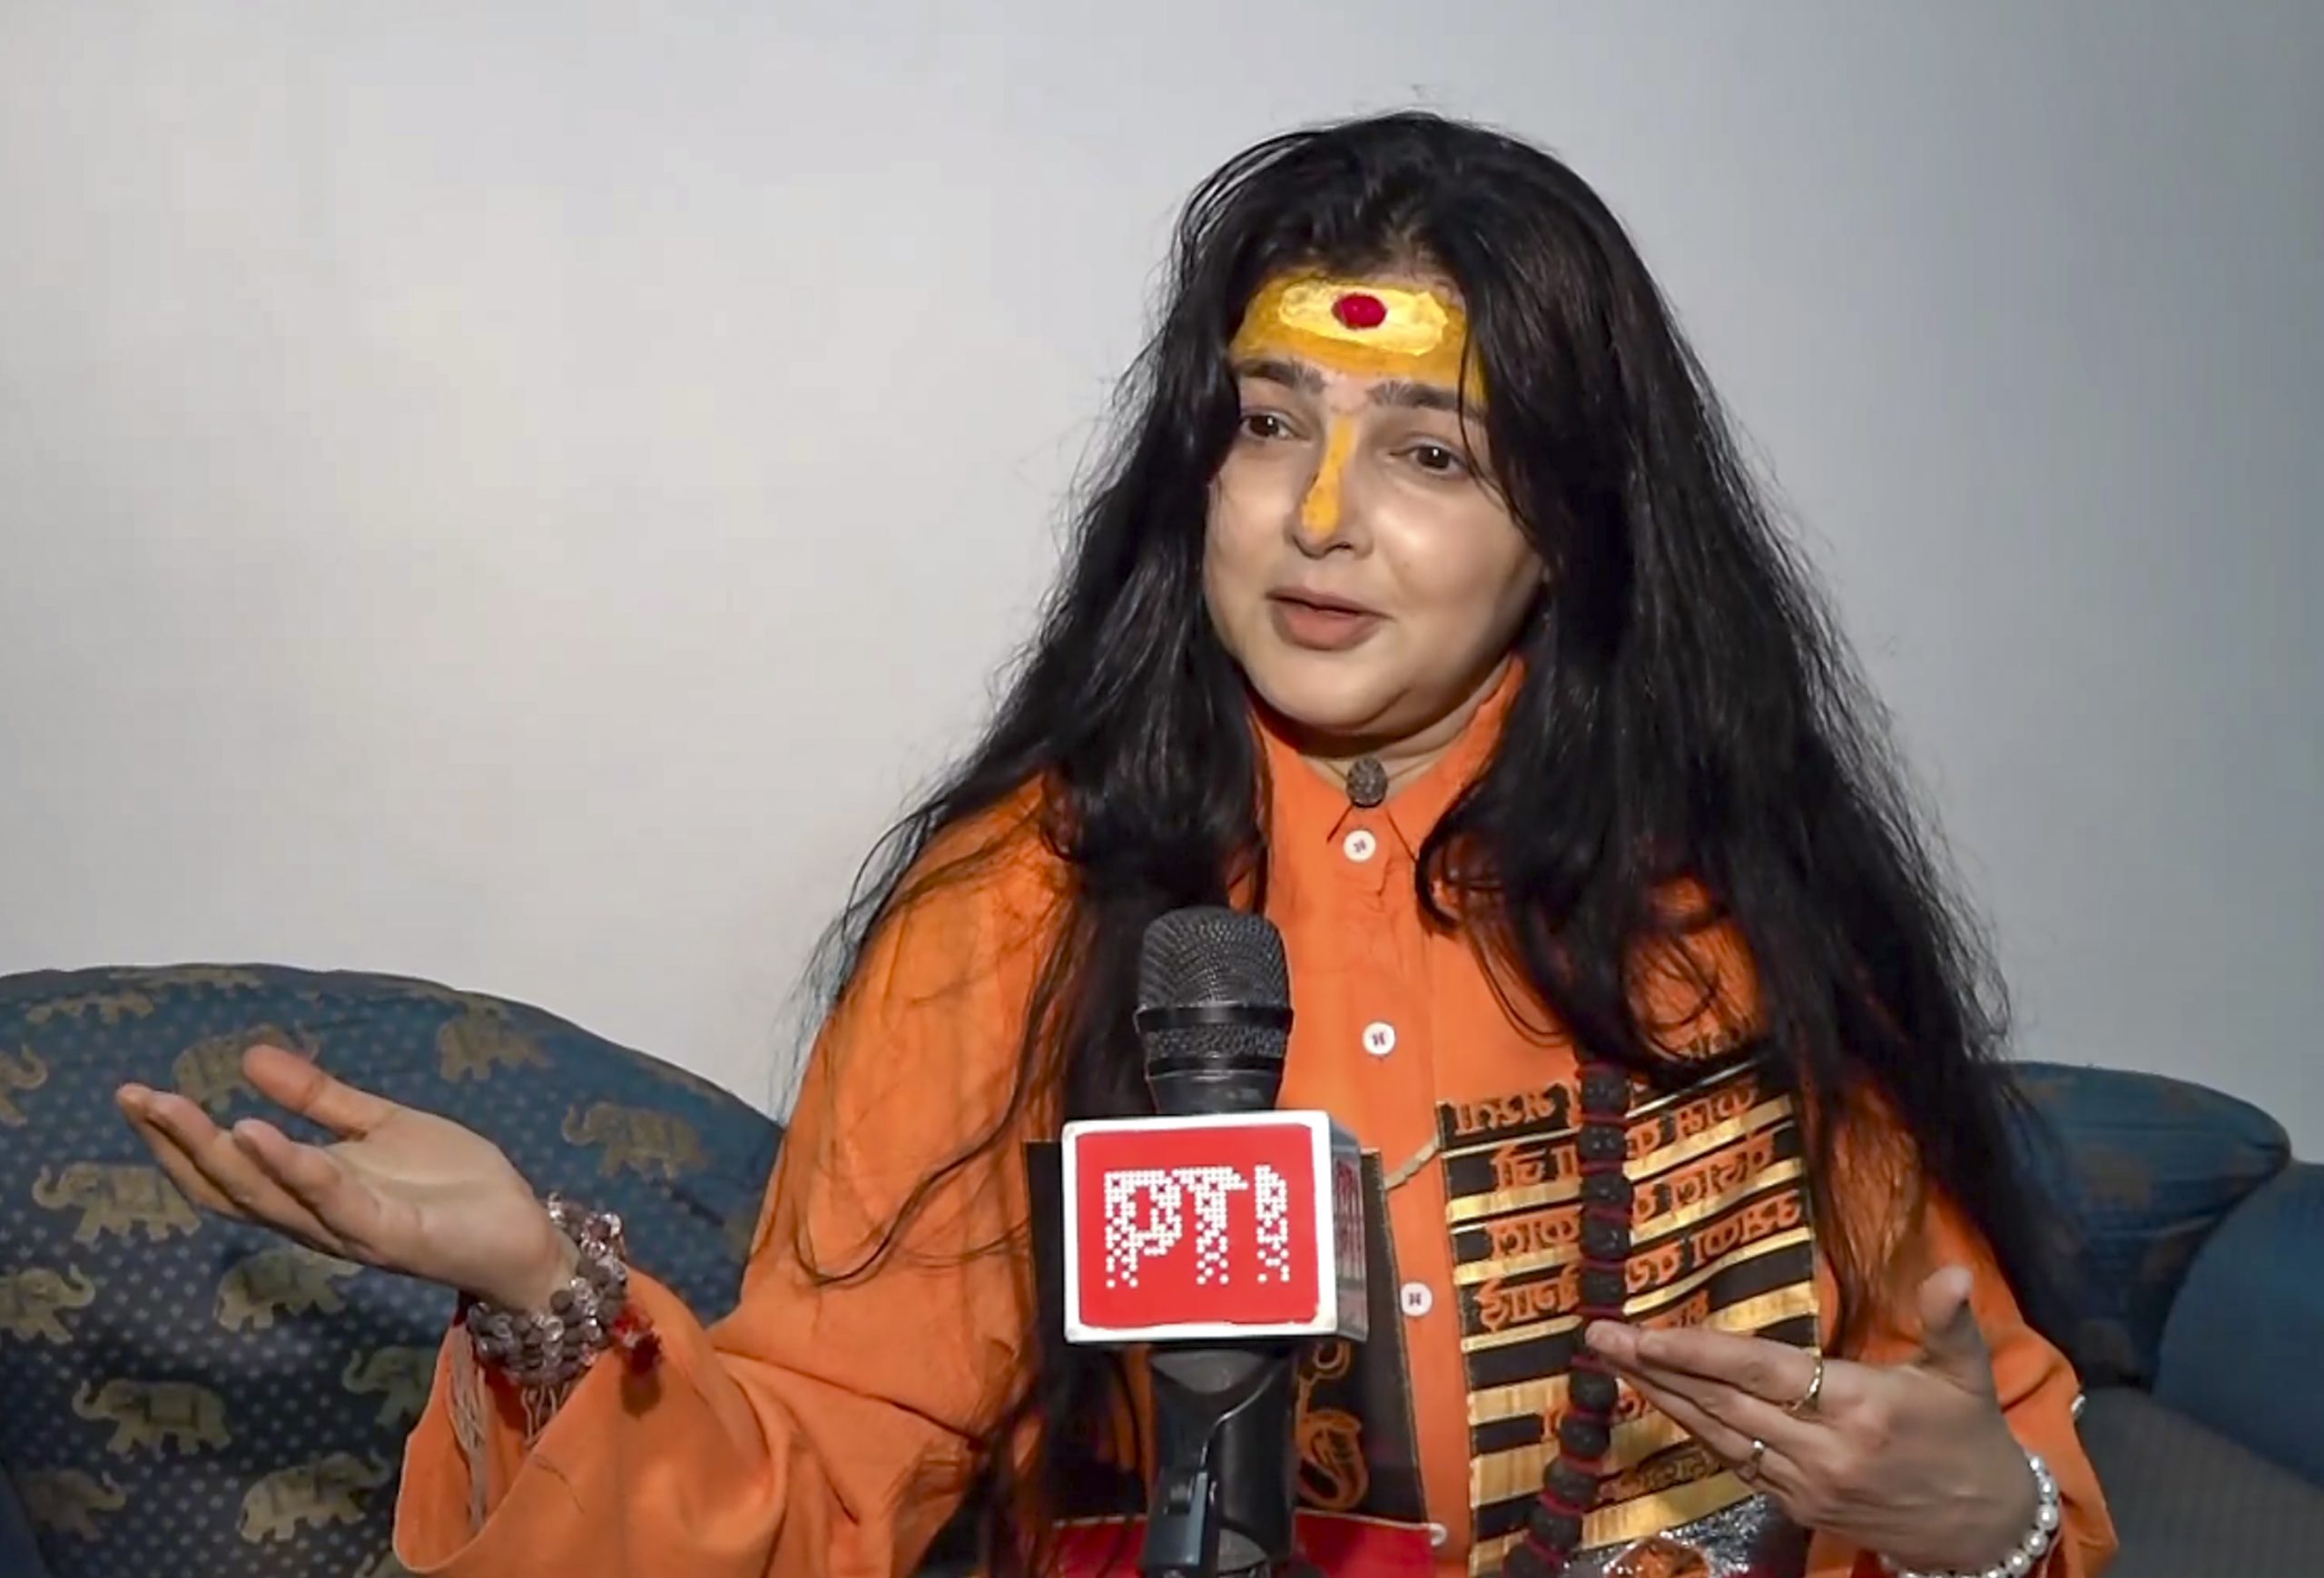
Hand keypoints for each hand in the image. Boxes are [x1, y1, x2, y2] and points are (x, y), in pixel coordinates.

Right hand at [117, 1044, 573, 1311]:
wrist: (521, 1232)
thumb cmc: (452, 1185)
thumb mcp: (381, 1126)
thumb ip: (319, 1098)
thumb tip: (248, 1057)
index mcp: (309, 1193)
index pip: (224, 1172)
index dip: (177, 1139)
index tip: (135, 1094)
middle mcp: (314, 1219)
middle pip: (228, 1186)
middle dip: (178, 1143)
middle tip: (135, 1096)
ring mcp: (349, 1230)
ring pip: (268, 1197)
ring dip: (222, 1153)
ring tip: (179, 1109)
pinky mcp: (390, 1233)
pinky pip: (332, 1200)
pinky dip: (293, 1168)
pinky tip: (259, 1133)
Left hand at [1585, 1267, 2038, 1572]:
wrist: (1986, 1529)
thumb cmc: (1971, 1437)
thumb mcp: (1968, 1375)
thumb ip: (1951, 1321)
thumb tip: (1951, 1270)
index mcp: (1861, 1407)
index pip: (1762, 1373)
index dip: (1700, 1354)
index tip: (1647, 1334)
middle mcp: (1824, 1451)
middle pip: (1723, 1404)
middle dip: (1655, 1369)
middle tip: (1598, 1335)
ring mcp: (1807, 1486)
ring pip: (1718, 1436)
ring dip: (1661, 1399)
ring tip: (1612, 1362)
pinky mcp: (1799, 1510)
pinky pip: (1735, 1463)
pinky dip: (1694, 1431)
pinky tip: (1661, 1403)